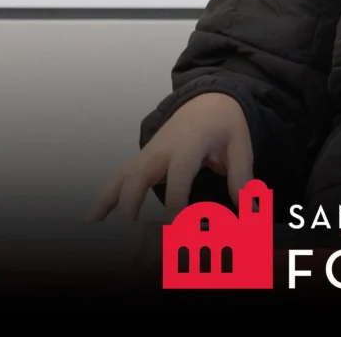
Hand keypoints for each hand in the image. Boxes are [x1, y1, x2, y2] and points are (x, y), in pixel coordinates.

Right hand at [86, 92, 252, 222]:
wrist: (208, 100)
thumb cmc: (225, 125)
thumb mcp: (240, 146)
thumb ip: (242, 179)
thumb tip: (251, 212)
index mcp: (190, 142)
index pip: (178, 173)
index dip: (175, 201)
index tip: (176, 229)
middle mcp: (162, 148)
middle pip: (138, 177)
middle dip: (131, 208)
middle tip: (129, 240)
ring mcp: (147, 154)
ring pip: (120, 178)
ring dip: (107, 206)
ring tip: (95, 236)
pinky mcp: (139, 161)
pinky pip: (116, 180)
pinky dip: (102, 200)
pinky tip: (89, 224)